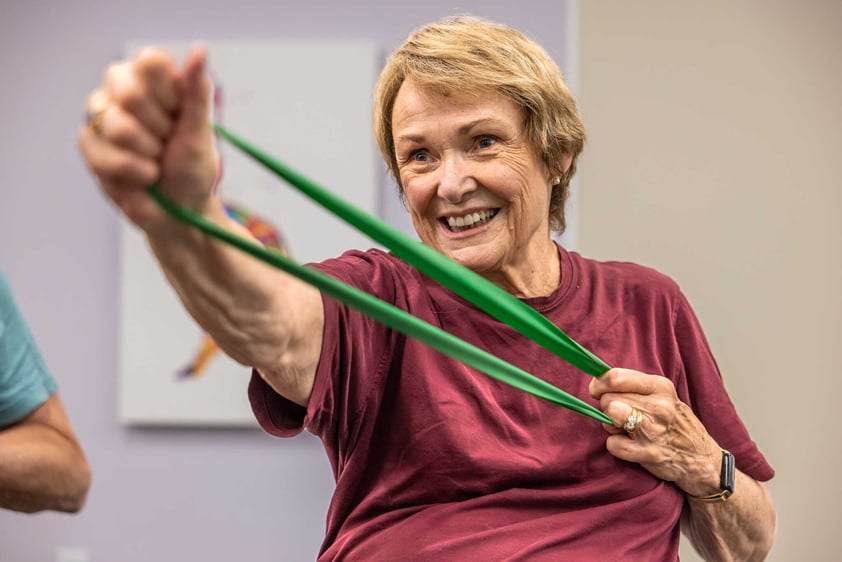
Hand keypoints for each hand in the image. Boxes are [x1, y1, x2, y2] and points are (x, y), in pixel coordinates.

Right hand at [77, 46, 218, 232]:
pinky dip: (131, 171)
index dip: (168, 96)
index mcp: (156, 82)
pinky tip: (141, 177)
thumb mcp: (201, 133)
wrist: (178, 214)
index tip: (180, 118)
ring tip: (155, 164)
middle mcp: (124, 91)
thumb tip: (200, 49)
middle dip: (158, 128)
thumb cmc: (193, 172)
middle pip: (129, 90)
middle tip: (167, 143)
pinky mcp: (88, 144)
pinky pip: (101, 151)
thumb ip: (197, 92)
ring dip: (147, 154)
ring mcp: (102, 116)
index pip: (151, 62)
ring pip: (115, 124)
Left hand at [589, 367, 722, 496]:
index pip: (616, 377)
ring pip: (610, 416)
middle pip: (608, 399)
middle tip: (622, 417)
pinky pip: (613, 444)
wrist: (702, 458)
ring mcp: (655, 430)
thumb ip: (632, 386)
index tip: (596, 390)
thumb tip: (596, 383)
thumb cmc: (674, 423)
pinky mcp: (650, 453)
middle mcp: (659, 406)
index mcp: (660, 387)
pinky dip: (617, 446)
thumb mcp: (661, 396)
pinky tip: (631, 446)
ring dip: (610, 425)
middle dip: (608, 408)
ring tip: (625, 429)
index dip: (599, 384)